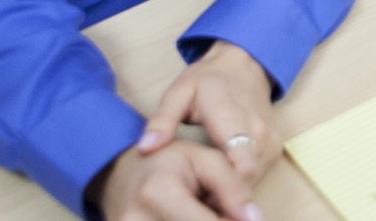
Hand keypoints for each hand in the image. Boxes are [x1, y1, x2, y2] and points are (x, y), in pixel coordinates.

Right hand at [91, 139, 260, 220]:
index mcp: (157, 192)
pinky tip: (191, 215)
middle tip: (220, 207)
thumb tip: (254, 218)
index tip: (250, 217)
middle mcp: (134, 220)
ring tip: (201, 208)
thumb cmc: (169, 163)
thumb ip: (233, 186)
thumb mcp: (205, 160)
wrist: (121, 175)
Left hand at [138, 42, 277, 182]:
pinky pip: (261, 173)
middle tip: (194, 196)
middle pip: (247, 179)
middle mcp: (259, 130)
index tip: (197, 196)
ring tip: (204, 187)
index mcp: (233, 118)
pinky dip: (242, 181)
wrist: (243, 63)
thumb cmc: (209, 80)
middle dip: (223, 193)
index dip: (222, 189)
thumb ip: (162, 121)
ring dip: (232, 188)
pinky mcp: (275, 145)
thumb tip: (146, 148)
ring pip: (255, 179)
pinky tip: (221, 177)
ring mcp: (271, 138)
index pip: (242, 166)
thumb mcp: (178, 93)